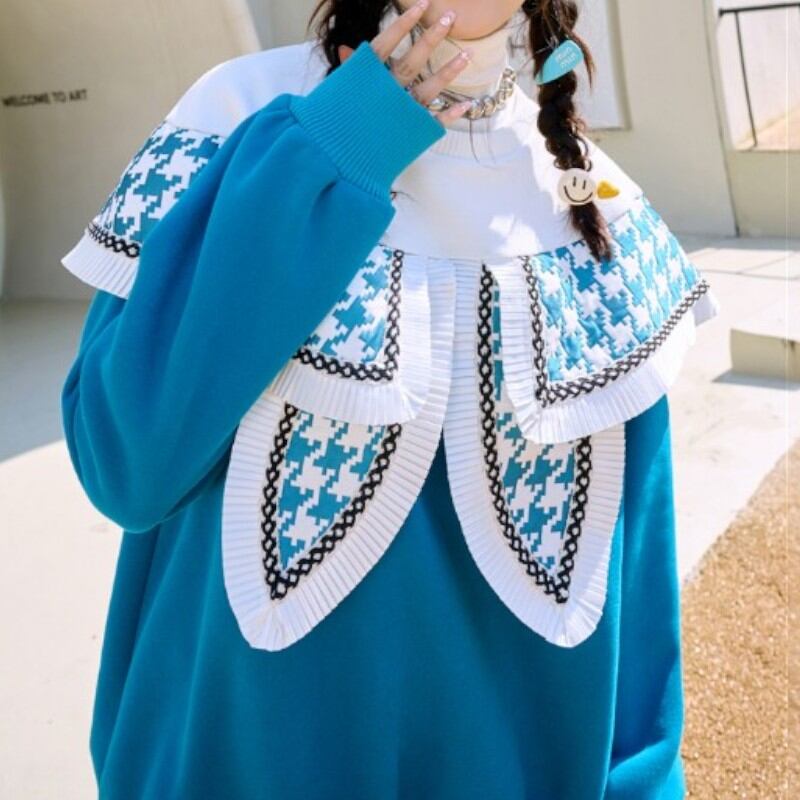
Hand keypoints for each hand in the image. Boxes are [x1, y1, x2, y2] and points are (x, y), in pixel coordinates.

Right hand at [339, 0, 472, 125]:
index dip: (402, 24)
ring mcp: (401, 114)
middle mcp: (386, 94)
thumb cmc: (339, 123)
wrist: (340, 160)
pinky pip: (433, 123)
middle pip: (412, 62)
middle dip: (432, 39)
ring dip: (449, 72)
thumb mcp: (340, 93)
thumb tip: (346, 49)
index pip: (385, 44)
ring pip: (428, 89)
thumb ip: (350, 72)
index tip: (421, 6)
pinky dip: (450, 115)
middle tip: (450, 18)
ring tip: (468, 55)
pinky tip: (467, 105)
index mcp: (367, 80)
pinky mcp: (410, 134)